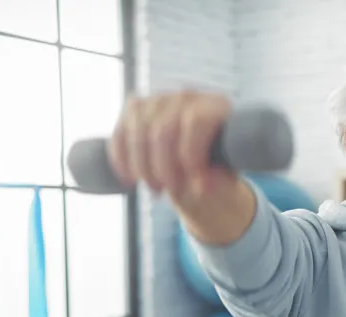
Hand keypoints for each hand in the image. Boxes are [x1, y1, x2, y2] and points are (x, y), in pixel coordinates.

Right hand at [107, 90, 237, 210]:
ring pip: (138, 132)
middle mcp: (188, 96)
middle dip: (163, 168)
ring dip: (142, 166)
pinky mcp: (135, 110)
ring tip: (155, 189)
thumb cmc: (217, 175)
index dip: (191, 156)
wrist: (199, 173)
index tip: (196, 186)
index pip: (195, 122)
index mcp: (217, 106)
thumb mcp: (224, 177)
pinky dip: (122, 158)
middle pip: (163, 130)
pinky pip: (120, 133)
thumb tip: (202, 181)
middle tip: (170, 191)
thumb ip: (215, 176)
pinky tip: (130, 179)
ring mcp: (159, 100)